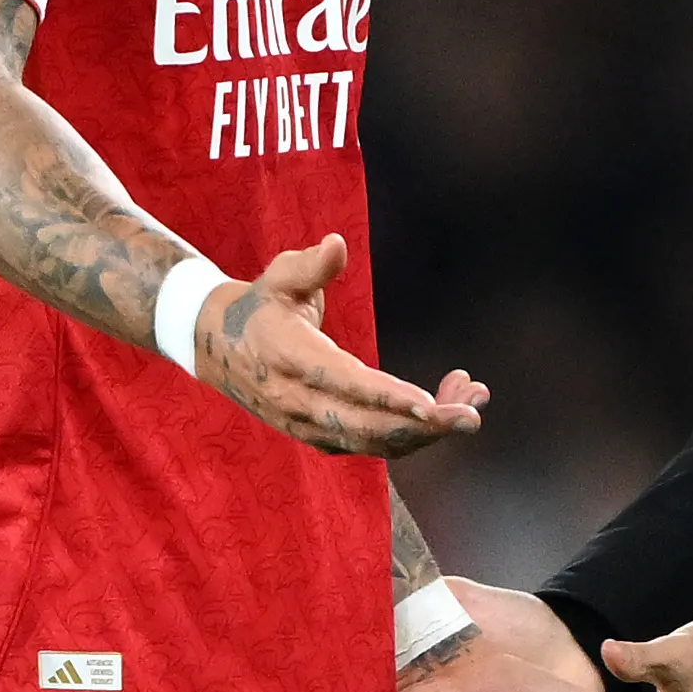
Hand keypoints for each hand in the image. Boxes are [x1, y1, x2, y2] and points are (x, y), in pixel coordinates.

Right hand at [195, 236, 484, 457]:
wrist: (218, 347)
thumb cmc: (261, 305)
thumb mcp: (278, 277)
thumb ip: (309, 265)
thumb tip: (336, 245)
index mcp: (289, 358)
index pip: (344, 384)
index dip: (388, 398)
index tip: (431, 404)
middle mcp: (298, 402)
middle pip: (367, 426)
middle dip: (424, 426)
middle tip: (474, 414)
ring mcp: (309, 426)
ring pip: (375, 442)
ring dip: (427, 430)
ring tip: (471, 404)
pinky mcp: (321, 438)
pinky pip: (372, 446)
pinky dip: (412, 434)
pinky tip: (445, 411)